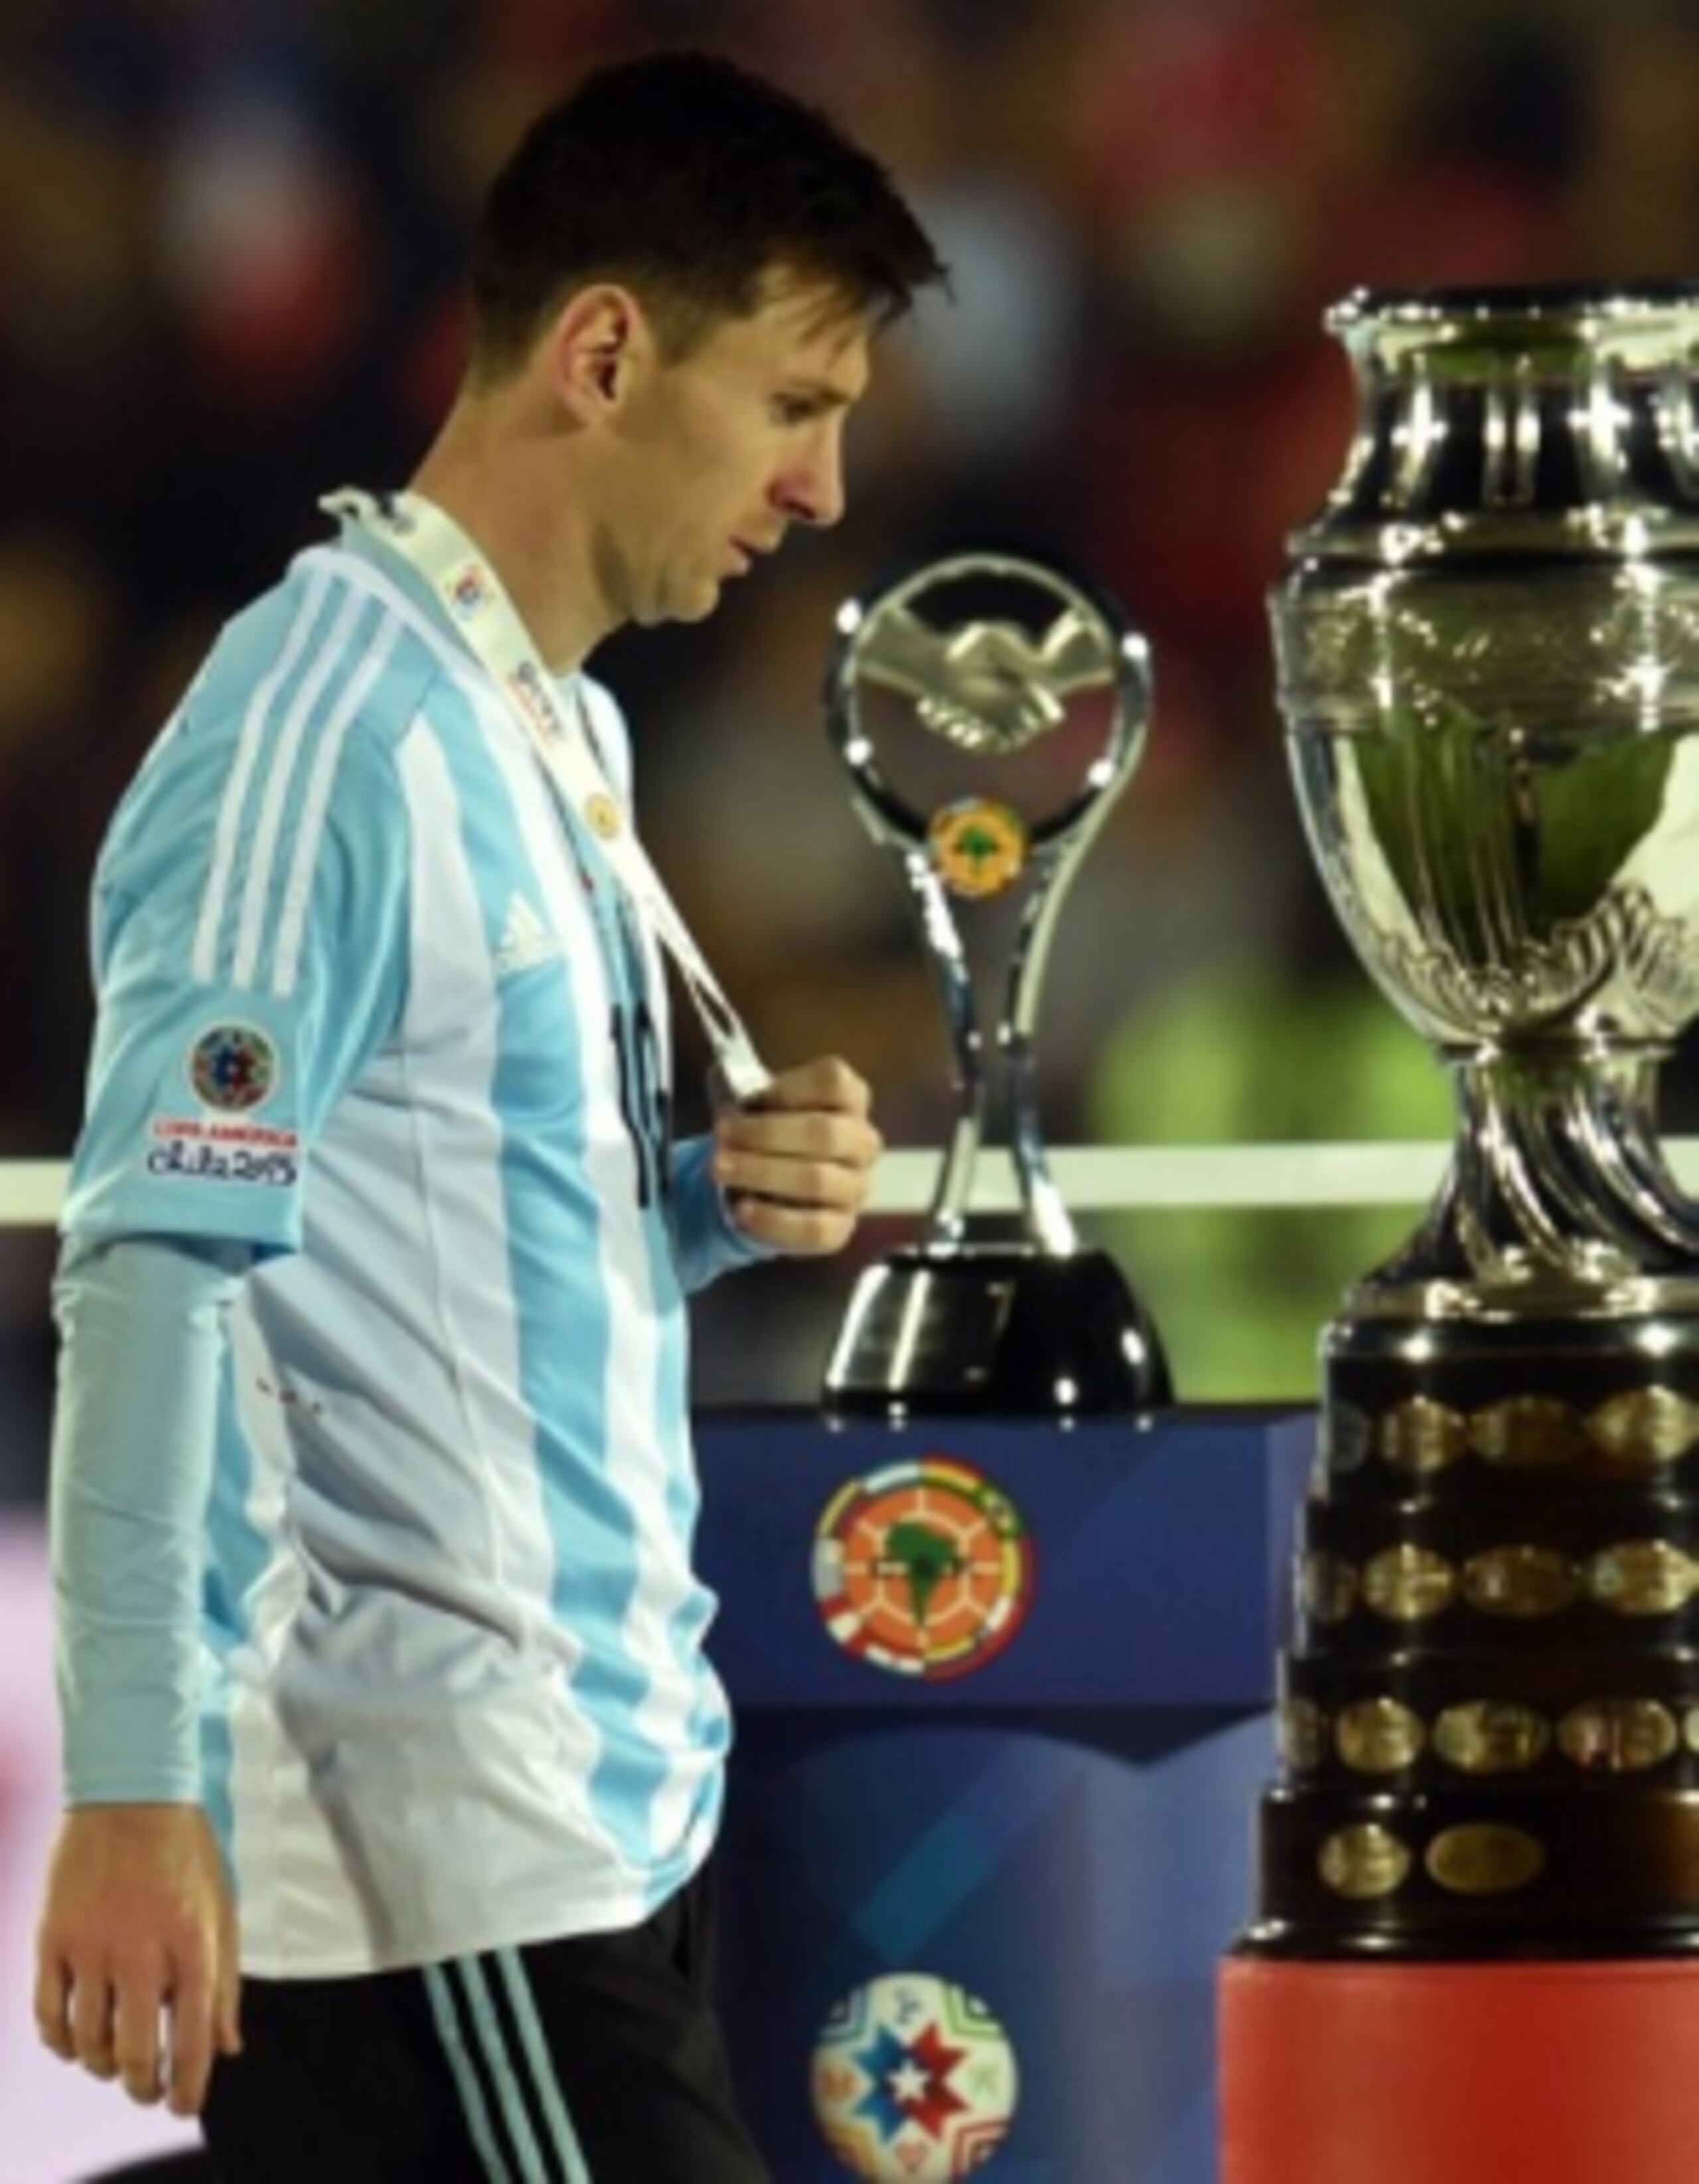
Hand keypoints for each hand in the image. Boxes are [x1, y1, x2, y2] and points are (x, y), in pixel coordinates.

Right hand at [35, 1802, 241, 2116]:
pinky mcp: (53, 1939)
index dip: (187, 2089)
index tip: (183, 2108)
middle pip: (132, 2057)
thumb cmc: (185, 1853)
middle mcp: (141, 1953)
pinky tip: (74, 2040)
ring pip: (87, 2044)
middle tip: (146, 2087)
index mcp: (192, 1946)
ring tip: (114, 2058)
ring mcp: (91, 1947)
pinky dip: (59, 2042)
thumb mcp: (223, 1909)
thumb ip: (225, 1982)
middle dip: (142, 2086)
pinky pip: (47, 2017)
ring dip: (101, 2064)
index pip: (191, 2042)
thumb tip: (227, 2048)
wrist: (132, 1792)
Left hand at [714, 1055, 881, 1255]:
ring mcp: (856, 1188)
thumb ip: (756, 1101)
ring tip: (720, 1169)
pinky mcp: (842, 1228)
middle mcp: (862, 1143)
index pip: (833, 1081)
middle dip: (765, 1134)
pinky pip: (813, 1229)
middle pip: (824, 1133)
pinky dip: (773, 1220)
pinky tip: (742, 1210)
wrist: (771, 1184)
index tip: (749, 1100)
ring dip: (761, 1173)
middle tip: (721, 1136)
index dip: (789, 1088)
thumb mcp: (763, 1105)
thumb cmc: (771, 1133)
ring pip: (817, 1181)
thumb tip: (737, 1111)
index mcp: (850, 1099)